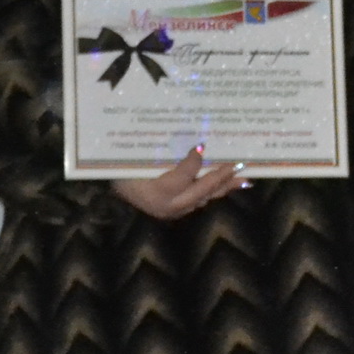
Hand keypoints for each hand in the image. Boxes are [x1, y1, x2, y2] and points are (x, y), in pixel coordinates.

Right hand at [113, 147, 244, 219]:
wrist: (110, 194)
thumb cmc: (122, 172)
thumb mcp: (137, 160)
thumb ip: (162, 152)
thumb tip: (190, 141)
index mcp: (158, 192)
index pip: (183, 176)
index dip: (194, 161)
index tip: (202, 145)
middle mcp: (168, 206)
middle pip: (201, 191)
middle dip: (222, 177)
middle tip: (239, 165)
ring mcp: (172, 211)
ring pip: (204, 198)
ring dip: (223, 187)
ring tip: (243, 178)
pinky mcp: (174, 211)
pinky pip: (199, 201)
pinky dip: (213, 192)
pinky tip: (226, 185)